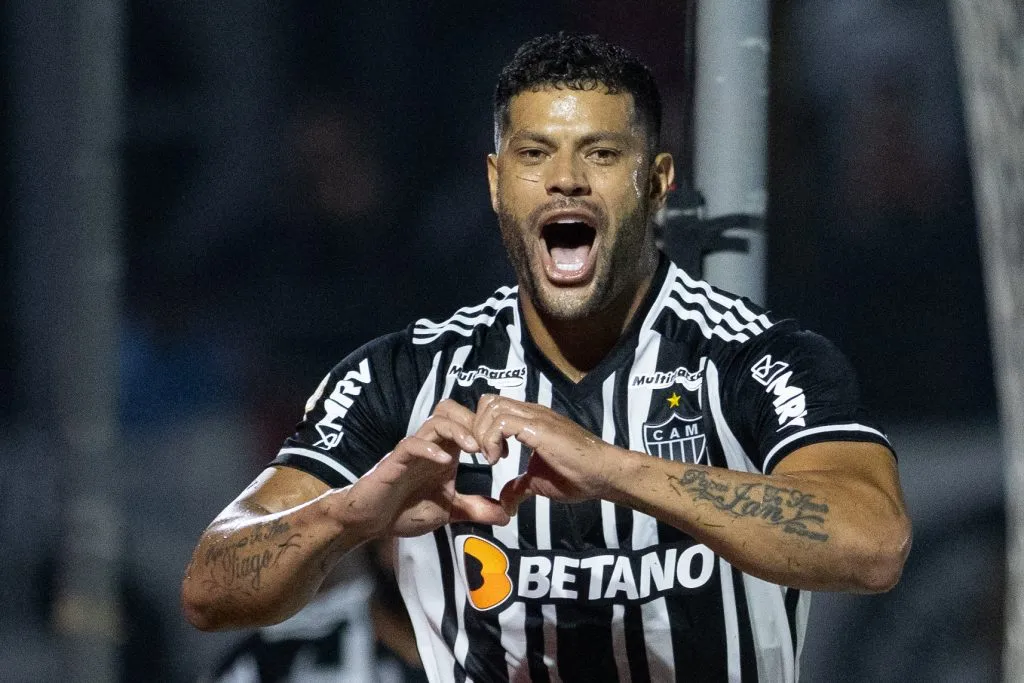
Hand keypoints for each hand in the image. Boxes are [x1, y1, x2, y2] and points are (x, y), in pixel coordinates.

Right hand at [338, 400, 509, 540]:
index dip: (488, 431)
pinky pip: (411, 444)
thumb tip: (506, 516)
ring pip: (434, 421)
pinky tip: (444, 461)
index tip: (504, 452)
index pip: (466, 423)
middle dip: (474, 422)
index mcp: (444, 451)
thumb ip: (474, 510)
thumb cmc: (404, 511)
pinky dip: (429, 449)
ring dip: (458, 431)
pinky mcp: (394, 461)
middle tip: (490, 446)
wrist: (369, 522)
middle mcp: (429, 445)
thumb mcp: (448, 511)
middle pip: (451, 410)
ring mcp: (412, 451)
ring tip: (474, 449)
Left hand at [471, 394, 619, 511]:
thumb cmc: (578, 476)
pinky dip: (492, 440)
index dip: (482, 429)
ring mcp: (536, 417)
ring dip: (483, 434)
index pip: (494, 407)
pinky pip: (502, 422)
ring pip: (493, 407)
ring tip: (492, 458)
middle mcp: (531, 413)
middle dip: (477, 428)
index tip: (487, 455)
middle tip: (484, 454)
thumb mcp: (538, 482)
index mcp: (530, 420)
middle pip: (489, 401)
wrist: (604, 474)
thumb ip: (519, 486)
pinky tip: (499, 459)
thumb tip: (505, 503)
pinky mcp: (539, 428)